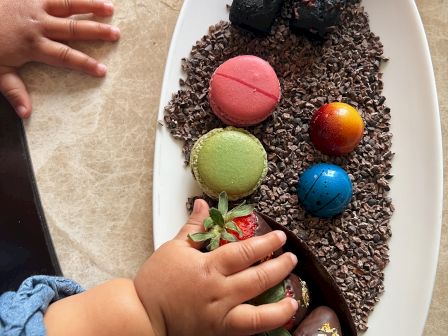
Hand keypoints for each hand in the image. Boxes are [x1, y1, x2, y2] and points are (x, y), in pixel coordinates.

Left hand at [0, 0, 119, 117]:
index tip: (102, 71)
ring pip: (68, 4)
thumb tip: (26, 114)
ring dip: (90, 6)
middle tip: (116, 34)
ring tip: (110, 9)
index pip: (65, 56)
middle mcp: (38, 24)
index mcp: (32, 45)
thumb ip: (13, 91)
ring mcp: (34, 5)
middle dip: (97, 32)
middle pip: (73, 29)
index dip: (85, 64)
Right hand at [135, 199, 298, 335]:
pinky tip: (278, 318)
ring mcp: (220, 316)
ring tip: (295, 297)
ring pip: (258, 312)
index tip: (279, 237)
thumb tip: (203, 204)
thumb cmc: (156, 282)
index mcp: (208, 268)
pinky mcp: (219, 332)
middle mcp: (218, 293)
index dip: (266, 244)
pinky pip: (248, 330)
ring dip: (280, 303)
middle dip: (279, 267)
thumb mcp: (173, 248)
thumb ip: (194, 227)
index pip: (244, 252)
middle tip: (291, 258)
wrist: (143, 316)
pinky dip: (267, 324)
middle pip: (257, 278)